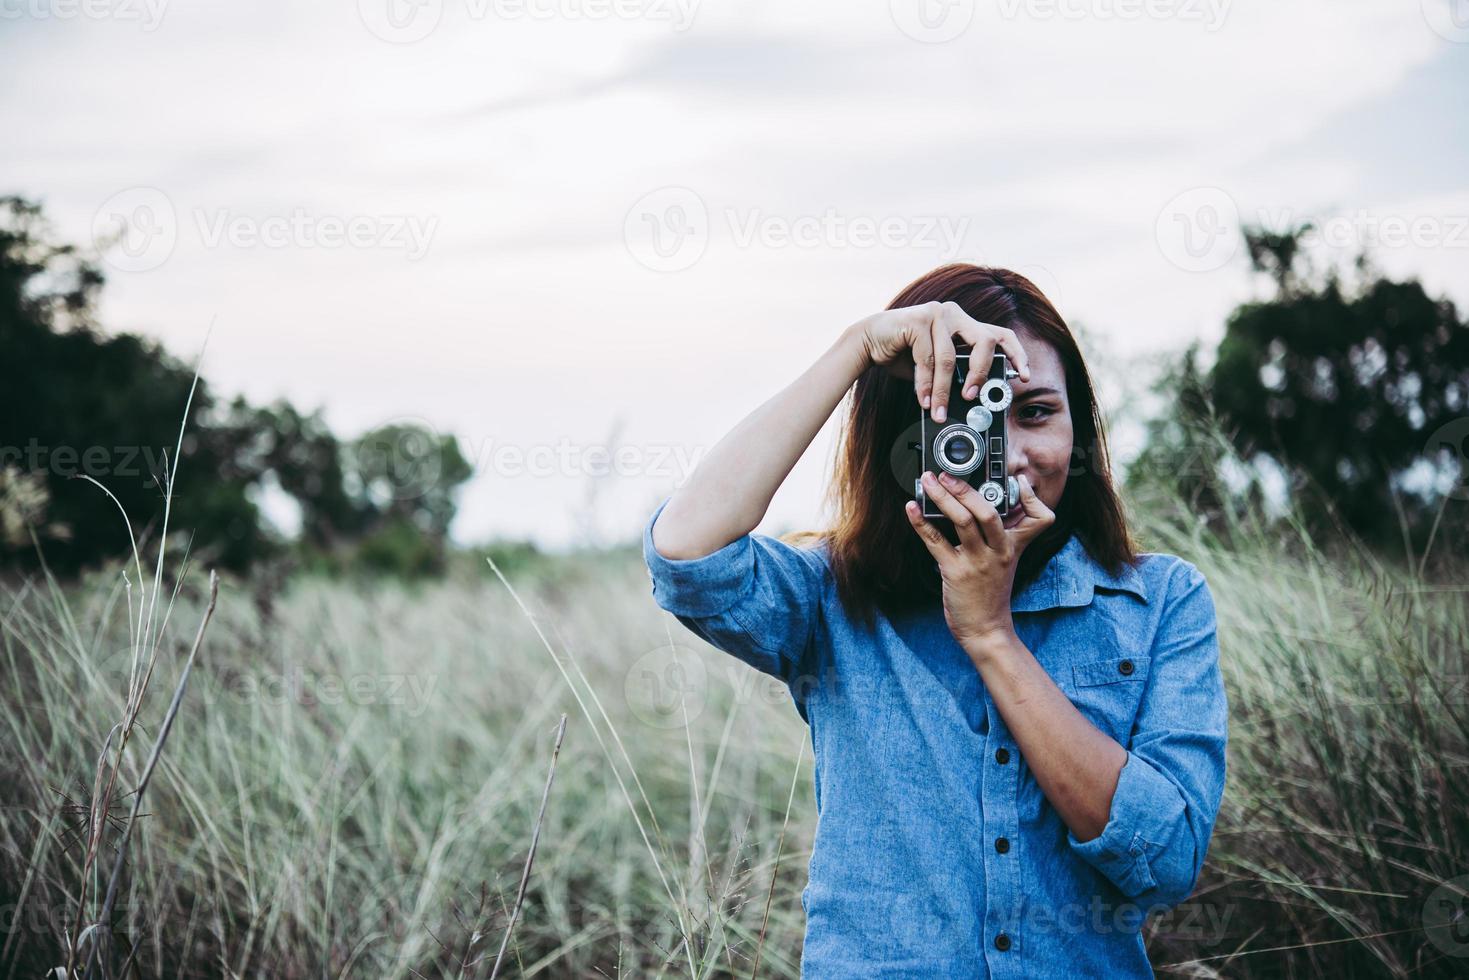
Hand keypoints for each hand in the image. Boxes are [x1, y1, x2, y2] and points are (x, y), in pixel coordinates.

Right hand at [855, 302, 1030, 423]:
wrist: (868, 341)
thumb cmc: (902, 353)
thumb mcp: (935, 364)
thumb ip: (955, 371)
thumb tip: (973, 396)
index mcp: (964, 323)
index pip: (999, 334)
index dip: (1017, 354)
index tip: (1024, 376)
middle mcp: (955, 313)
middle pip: (985, 342)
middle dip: (981, 374)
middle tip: (972, 397)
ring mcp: (937, 313)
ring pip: (951, 357)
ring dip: (943, 389)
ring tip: (938, 410)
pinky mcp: (918, 320)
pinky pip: (928, 358)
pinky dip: (925, 384)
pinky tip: (923, 398)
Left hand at [903, 470, 1054, 647]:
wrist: (986, 629)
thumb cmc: (991, 593)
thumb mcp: (1005, 562)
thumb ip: (997, 536)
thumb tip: (978, 505)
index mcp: (1013, 547)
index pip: (1039, 518)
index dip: (1031, 497)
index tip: (1017, 480)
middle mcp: (999, 552)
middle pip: (988, 511)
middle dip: (966, 488)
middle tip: (947, 473)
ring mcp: (978, 562)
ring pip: (963, 521)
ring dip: (943, 497)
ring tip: (929, 482)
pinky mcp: (955, 572)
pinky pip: (936, 542)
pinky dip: (921, 522)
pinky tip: (912, 508)